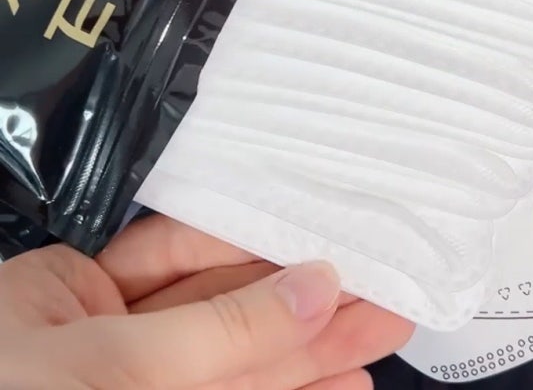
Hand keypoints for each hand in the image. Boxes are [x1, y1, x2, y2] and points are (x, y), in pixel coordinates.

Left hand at [0, 215, 412, 388]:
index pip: (184, 248)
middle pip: (227, 306)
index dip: (261, 244)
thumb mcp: (113, 365)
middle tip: (375, 288)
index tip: (325, 240)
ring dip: (316, 351)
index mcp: (67, 293)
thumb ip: (219, 328)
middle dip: (304, 299)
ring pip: (243, 363)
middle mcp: (106, 340)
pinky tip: (342, 382)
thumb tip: (313, 286)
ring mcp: (139, 389)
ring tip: (381, 332)